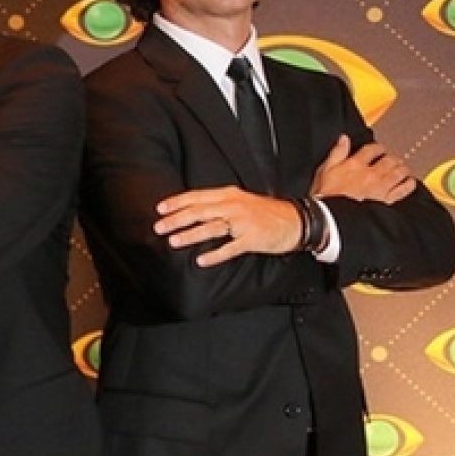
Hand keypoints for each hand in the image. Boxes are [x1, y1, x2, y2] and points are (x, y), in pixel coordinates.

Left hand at [155, 186, 301, 267]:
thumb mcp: (239, 200)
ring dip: (190, 235)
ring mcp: (243, 222)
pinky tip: (201, 260)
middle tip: (159, 227)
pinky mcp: (253, 239)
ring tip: (173, 241)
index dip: (177, 202)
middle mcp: (234, 206)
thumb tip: (189, 211)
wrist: (295, 220)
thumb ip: (217, 204)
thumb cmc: (263, 212)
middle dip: (177, 219)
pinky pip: (230, 248)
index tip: (160, 209)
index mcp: (228, 195)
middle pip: (200, 211)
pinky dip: (215, 254)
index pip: (197, 196)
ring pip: (212, 228)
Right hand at [312, 135, 414, 203]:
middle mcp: (371, 174)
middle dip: (392, 157)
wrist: (331, 217)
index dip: (378, 147)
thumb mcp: (325, 170)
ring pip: (399, 172)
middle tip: (393, 159)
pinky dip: (409, 184)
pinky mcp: (386, 200)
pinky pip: (403, 189)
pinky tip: (409, 182)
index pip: (372, 149)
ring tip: (402, 168)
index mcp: (355, 164)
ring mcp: (380, 187)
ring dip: (402, 168)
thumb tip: (344, 139)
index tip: (379, 149)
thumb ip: (336, 153)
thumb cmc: (325, 196)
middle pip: (389, 160)